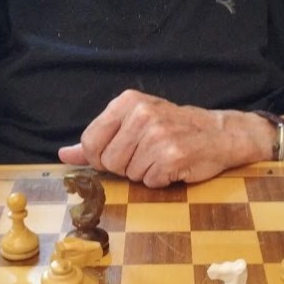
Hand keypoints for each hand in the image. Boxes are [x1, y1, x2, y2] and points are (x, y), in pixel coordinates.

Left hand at [57, 90, 275, 186]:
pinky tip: (174, 166)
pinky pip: (150, 181)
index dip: (101, 156)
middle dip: (125, 166)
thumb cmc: (174, 128)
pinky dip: (161, 180)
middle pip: (108, 161)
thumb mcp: (133, 123)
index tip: (121, 152)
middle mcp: (141, 114)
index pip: (90, 141)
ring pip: (129, 174)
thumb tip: (63, 154)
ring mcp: (158, 135)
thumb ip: (97, 139)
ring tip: (162, 157)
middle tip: (147, 153)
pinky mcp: (173, 156)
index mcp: (127, 102)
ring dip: (144, 173)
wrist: (219, 133)